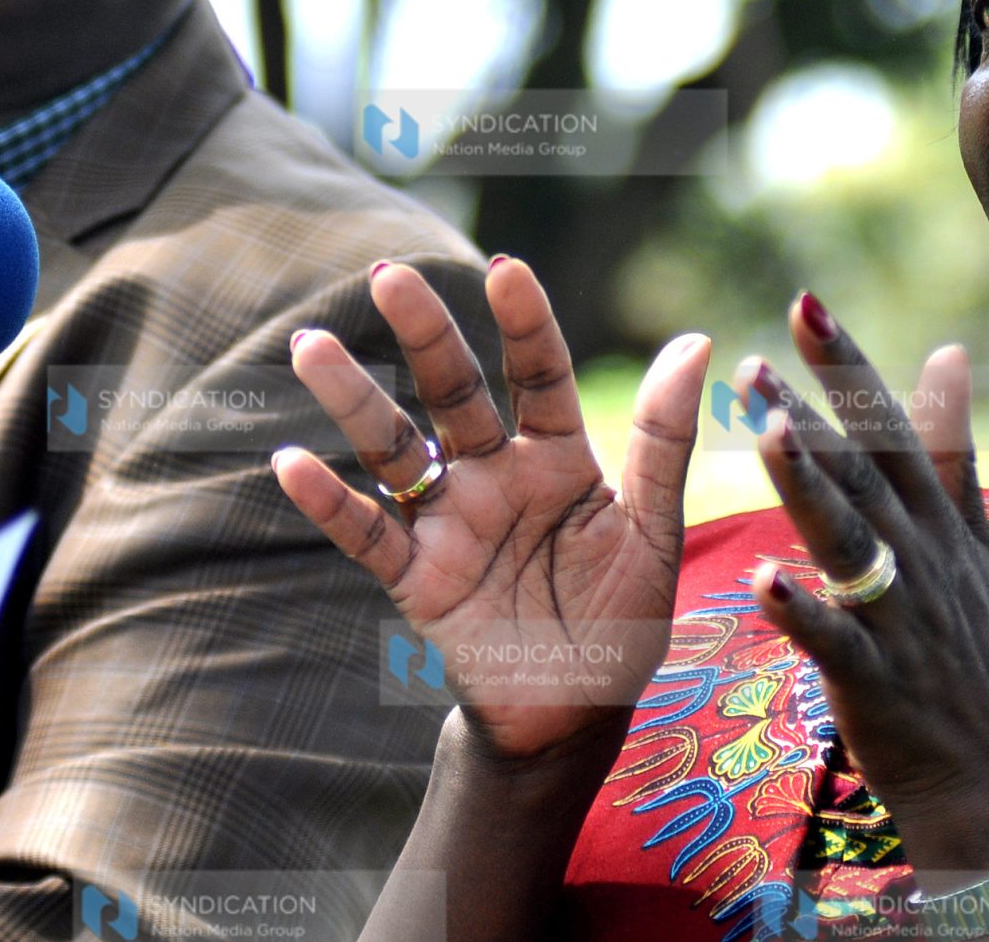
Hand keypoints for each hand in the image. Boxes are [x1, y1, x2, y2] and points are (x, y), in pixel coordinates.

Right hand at [271, 257, 708, 762]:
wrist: (577, 716)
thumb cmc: (621, 620)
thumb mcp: (654, 532)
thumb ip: (663, 441)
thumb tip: (697, 340)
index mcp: (557, 457)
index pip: (537, 375)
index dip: (523, 325)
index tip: (505, 271)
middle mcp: (494, 475)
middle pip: (453, 392)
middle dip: (423, 335)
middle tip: (388, 275)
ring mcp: (449, 522)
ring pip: (395, 448)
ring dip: (352, 400)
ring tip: (310, 347)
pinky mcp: (416, 578)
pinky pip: (367, 534)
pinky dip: (328, 502)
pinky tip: (291, 464)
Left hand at [742, 298, 988, 877]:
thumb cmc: (970, 657)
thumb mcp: (970, 542)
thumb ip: (949, 449)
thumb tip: (945, 352)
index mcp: (933, 523)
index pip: (888, 428)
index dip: (848, 366)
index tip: (805, 301)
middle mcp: (920, 560)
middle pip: (863, 475)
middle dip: (812, 413)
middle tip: (756, 358)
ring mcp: (900, 621)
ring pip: (851, 542)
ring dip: (809, 487)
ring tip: (768, 434)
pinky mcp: (876, 683)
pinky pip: (837, 642)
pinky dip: (803, 611)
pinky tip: (764, 579)